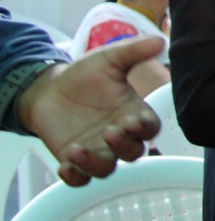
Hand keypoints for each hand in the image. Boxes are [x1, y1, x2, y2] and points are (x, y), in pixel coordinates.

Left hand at [17, 37, 163, 185]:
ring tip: (77, 149)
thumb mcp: (108, 60)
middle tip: (108, 132)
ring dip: (95, 164)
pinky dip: (74, 178)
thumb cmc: (84, 76)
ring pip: (106, 170)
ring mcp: (96, 150)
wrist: (47, 90)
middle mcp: (118, 136)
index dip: (144, 130)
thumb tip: (161, 40)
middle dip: (123, 147)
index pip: (149, 129)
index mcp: (132, 113)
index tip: (131, 121)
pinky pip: (79, 179)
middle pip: (133, 153)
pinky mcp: (73, 160)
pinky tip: (65, 165)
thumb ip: (134, 52)